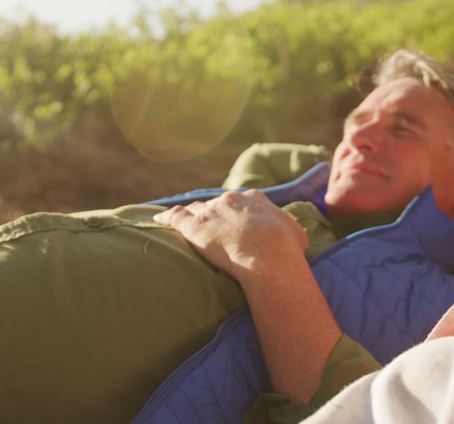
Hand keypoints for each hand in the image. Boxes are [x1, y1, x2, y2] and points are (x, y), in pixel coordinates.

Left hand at [153, 189, 306, 279]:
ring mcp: (210, 212)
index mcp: (254, 199)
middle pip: (216, 204)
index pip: (241, 200)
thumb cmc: (285, 248)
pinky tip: (157, 220)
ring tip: (183, 222)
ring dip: (191, 216)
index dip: (236, 211)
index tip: (235, 220)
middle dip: (214, 214)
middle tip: (211, 227)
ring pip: (196, 210)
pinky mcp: (193, 226)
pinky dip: (166, 217)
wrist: (268, 255)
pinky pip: (174, 217)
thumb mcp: (296, 234)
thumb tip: (292, 236)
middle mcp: (230, 200)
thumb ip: (288, 229)